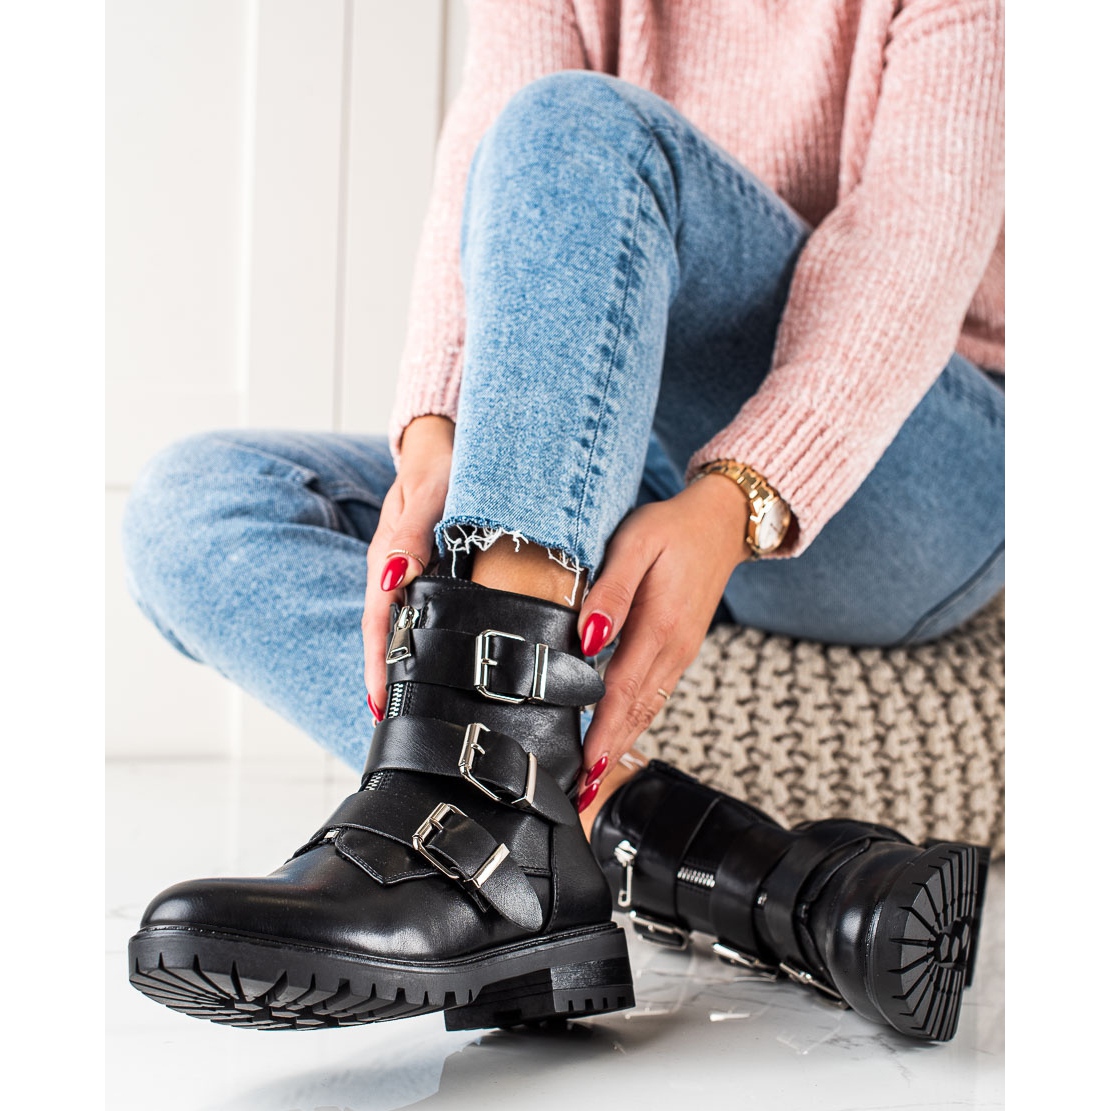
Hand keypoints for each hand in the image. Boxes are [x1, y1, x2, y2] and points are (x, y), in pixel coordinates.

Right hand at [362, 416, 453, 718]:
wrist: (449, 438)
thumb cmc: (442, 462)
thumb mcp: (429, 492)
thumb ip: (411, 534)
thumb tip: (393, 579)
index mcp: (389, 557)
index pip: (379, 622)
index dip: (381, 664)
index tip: (383, 704)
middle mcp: (396, 569)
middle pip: (388, 634)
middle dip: (392, 678)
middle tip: (402, 724)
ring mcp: (411, 571)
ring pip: (406, 626)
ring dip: (410, 664)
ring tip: (420, 708)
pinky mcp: (429, 568)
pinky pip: (425, 611)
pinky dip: (428, 640)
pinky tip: (442, 663)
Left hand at [576, 475, 752, 785]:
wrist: (722, 522)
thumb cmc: (672, 528)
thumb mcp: (635, 544)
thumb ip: (610, 591)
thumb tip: (588, 636)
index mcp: (659, 626)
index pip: (622, 691)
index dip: (603, 733)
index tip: (586, 769)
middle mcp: (674, 648)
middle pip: (636, 711)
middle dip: (610, 753)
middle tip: (582, 792)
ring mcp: (681, 652)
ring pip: (648, 707)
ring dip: (622, 741)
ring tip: (596, 776)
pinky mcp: (681, 648)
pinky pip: (656, 693)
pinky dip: (635, 719)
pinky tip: (619, 733)